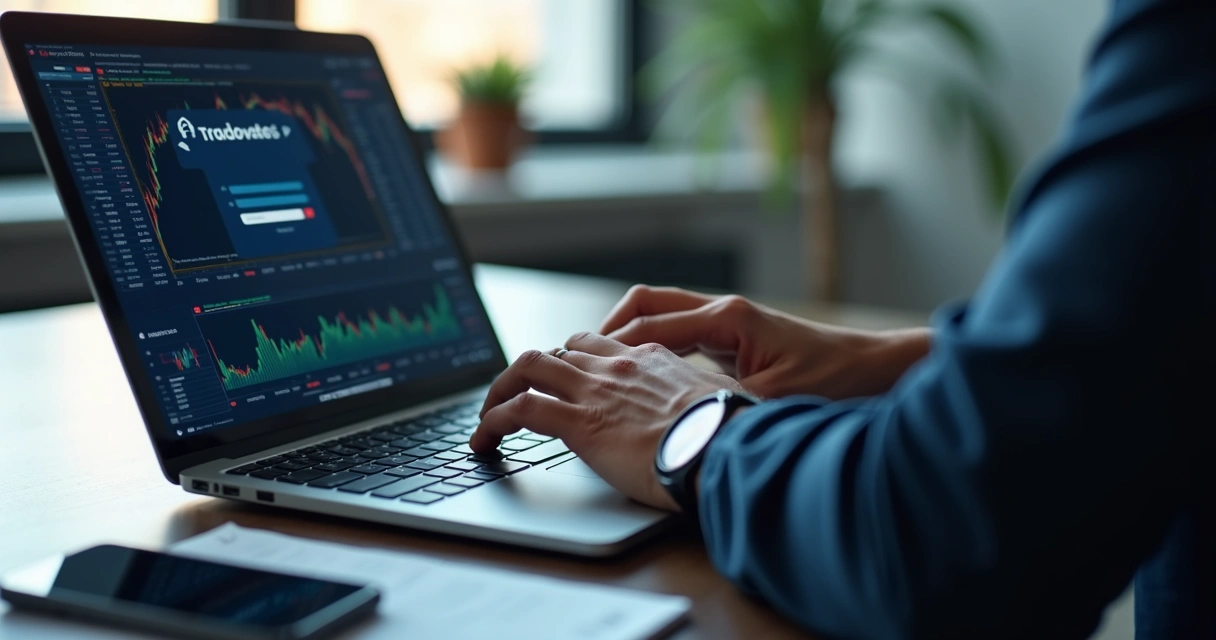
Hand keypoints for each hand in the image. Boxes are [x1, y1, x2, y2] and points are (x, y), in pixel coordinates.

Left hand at [471, 332, 743, 510]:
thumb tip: (711, 412)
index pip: (600, 346)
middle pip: (559, 350)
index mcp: (652, 359)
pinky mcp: (579, 422)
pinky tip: (482, 440)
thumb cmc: (732, 433)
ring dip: (501, 388)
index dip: (576, 360)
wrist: (726, 445)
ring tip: (488, 415)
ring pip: (529, 367)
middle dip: (532, 369)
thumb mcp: (721, 402)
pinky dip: (492, 421)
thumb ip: (703, 400)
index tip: (566, 378)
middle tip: (518, 393)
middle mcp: (618, 365)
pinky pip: (519, 409)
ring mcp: (595, 390)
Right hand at [600, 285, 930, 399]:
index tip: (579, 365)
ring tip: (598, 365)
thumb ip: (720, 403)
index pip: (651, 324)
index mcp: (726, 318)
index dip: (612, 347)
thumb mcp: (771, 399)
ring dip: (628, 334)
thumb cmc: (833, 380)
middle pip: (647, 304)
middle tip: (577, 357)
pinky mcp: (733, 338)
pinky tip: (639, 376)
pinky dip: (651, 347)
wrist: (874, 369)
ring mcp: (727, 322)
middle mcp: (722, 312)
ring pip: (661, 315)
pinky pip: (678, 333)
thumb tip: (674, 418)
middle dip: (609, 328)